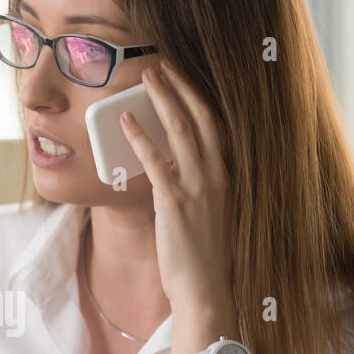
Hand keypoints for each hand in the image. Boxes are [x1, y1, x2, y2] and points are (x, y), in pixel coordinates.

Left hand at [119, 60, 234, 312]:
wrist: (206, 290)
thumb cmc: (206, 260)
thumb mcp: (213, 215)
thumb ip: (204, 189)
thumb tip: (183, 172)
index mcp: (229, 177)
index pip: (218, 126)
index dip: (200, 97)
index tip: (185, 77)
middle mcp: (218, 175)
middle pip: (202, 116)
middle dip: (182, 86)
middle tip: (163, 63)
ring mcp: (198, 186)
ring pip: (181, 129)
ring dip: (162, 98)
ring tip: (147, 77)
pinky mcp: (175, 200)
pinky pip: (155, 159)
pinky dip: (139, 136)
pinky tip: (124, 120)